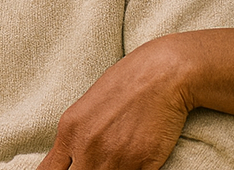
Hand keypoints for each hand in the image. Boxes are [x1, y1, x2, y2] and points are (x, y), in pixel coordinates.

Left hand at [36, 39, 191, 169]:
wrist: (163, 73)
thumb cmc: (127, 81)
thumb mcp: (88, 105)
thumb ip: (76, 136)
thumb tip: (72, 160)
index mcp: (70, 130)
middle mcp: (88, 147)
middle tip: (96, 163)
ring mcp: (116, 158)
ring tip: (118, 160)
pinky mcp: (144, 164)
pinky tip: (135, 163)